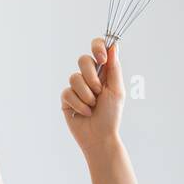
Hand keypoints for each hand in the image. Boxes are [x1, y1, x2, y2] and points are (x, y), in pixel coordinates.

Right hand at [62, 37, 124, 154]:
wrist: (100, 137)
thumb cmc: (111, 115)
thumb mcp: (116, 90)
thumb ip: (114, 68)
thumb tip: (114, 46)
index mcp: (103, 72)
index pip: (97, 48)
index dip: (97, 47)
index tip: (102, 58)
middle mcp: (89, 77)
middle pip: (83, 59)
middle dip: (91, 76)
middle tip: (98, 91)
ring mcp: (76, 87)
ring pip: (74, 77)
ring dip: (86, 95)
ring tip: (92, 106)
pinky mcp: (66, 99)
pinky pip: (68, 93)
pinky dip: (79, 104)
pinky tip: (85, 113)